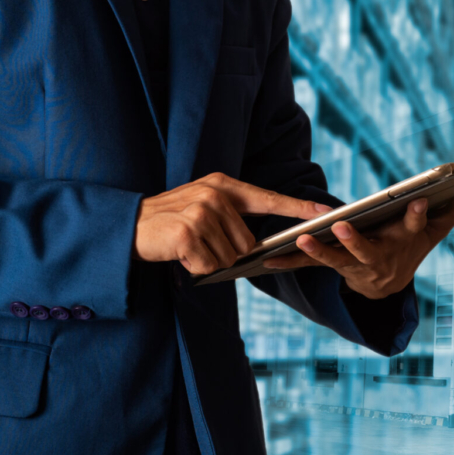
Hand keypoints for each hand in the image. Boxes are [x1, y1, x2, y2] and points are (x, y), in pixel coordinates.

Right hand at [134, 172, 331, 274]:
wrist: (128, 225)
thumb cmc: (171, 221)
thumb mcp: (203, 206)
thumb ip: (232, 217)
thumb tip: (257, 245)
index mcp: (223, 186)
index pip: (269, 198)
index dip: (299, 207)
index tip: (325, 212)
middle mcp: (215, 195)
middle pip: (248, 243)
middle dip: (226, 252)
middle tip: (200, 243)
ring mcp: (201, 213)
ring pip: (230, 257)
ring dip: (210, 261)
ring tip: (188, 247)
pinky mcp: (188, 233)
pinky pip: (209, 266)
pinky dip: (196, 268)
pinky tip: (180, 255)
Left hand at [262, 191, 453, 298]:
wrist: (387, 288)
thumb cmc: (409, 250)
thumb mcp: (433, 234)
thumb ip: (452, 212)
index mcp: (402, 244)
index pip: (413, 227)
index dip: (416, 217)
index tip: (420, 202)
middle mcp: (377, 258)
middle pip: (366, 250)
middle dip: (355, 240)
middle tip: (342, 226)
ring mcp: (353, 266)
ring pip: (334, 260)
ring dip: (317, 251)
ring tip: (301, 239)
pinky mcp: (332, 268)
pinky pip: (309, 266)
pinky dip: (288, 262)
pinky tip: (266, 259)